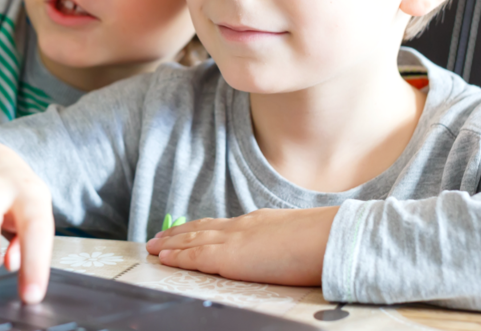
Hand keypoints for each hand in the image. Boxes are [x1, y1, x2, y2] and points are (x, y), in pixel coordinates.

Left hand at [144, 207, 338, 285]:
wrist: (328, 238)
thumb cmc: (324, 240)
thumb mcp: (301, 237)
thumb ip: (286, 242)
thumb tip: (290, 250)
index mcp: (259, 222)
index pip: (223, 224)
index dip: (201, 227)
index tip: (188, 229)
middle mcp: (242, 227)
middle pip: (201, 228)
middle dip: (178, 233)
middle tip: (159, 237)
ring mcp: (233, 240)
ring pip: (192, 240)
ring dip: (170, 243)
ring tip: (152, 246)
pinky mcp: (228, 258)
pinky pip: (194, 257)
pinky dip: (177, 257)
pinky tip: (163, 258)